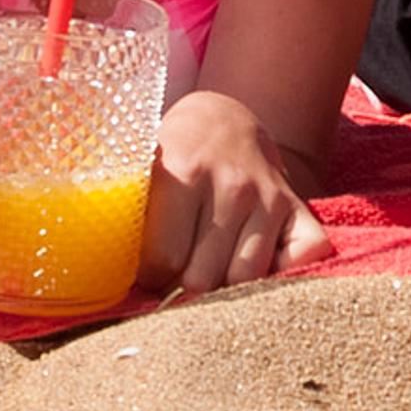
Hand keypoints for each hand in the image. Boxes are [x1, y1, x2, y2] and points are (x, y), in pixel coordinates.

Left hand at [145, 91, 329, 295]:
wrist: (221, 122)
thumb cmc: (173, 160)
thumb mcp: (142, 174)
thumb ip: (128, 218)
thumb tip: (106, 275)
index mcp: (183, 173)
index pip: (162, 261)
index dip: (149, 277)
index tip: (148, 269)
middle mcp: (232, 185)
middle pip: (203, 277)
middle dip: (182, 289)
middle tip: (176, 277)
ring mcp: (269, 198)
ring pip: (246, 279)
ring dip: (224, 288)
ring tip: (207, 273)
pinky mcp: (298, 208)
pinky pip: (304, 260)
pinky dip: (282, 274)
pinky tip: (256, 263)